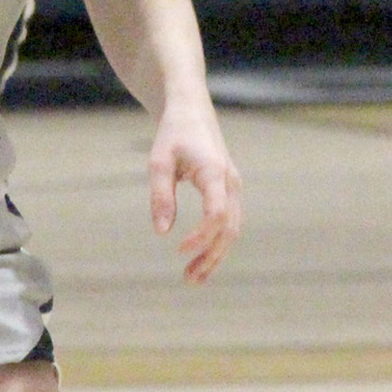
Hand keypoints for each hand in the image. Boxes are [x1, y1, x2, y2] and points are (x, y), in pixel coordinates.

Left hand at [147, 95, 241, 282]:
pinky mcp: (229, 191)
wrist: (191, 111)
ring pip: (232, 229)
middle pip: (229, 229)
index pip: (216, 214)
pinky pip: (229, 222)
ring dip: (215, 255)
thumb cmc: (173, 134)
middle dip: (211, 257)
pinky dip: (218, 243)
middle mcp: (230, 182)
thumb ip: (160, 196)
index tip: (179, 249)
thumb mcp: (158, 161)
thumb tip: (161, 232)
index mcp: (214, 172)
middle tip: (188, 279)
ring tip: (193, 278)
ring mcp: (233, 187)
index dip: (201, 237)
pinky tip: (202, 259)